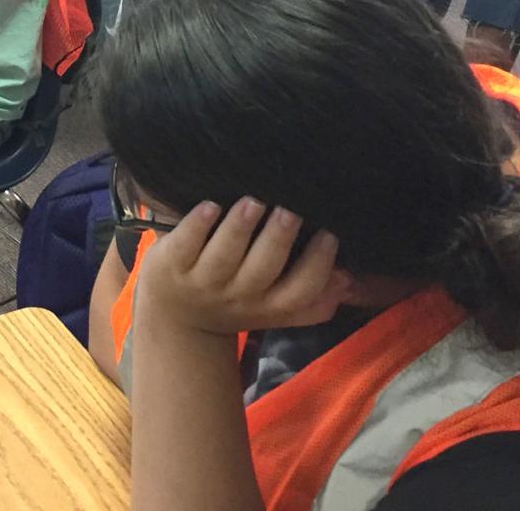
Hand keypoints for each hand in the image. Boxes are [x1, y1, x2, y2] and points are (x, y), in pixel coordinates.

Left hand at [135, 197, 349, 336]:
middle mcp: (236, 296)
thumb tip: (348, 279)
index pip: (299, 292)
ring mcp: (201, 282)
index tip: (328, 232)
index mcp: (266, 306)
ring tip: (253, 202)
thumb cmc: (235, 299)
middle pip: (262, 271)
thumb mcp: (272, 309)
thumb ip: (310, 298)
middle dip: (278, 240)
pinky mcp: (171, 264)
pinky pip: (185, 244)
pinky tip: (209, 205)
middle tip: (291, 210)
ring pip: (224, 257)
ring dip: (239, 228)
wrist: (175, 318)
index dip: (317, 265)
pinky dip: (196, 225)